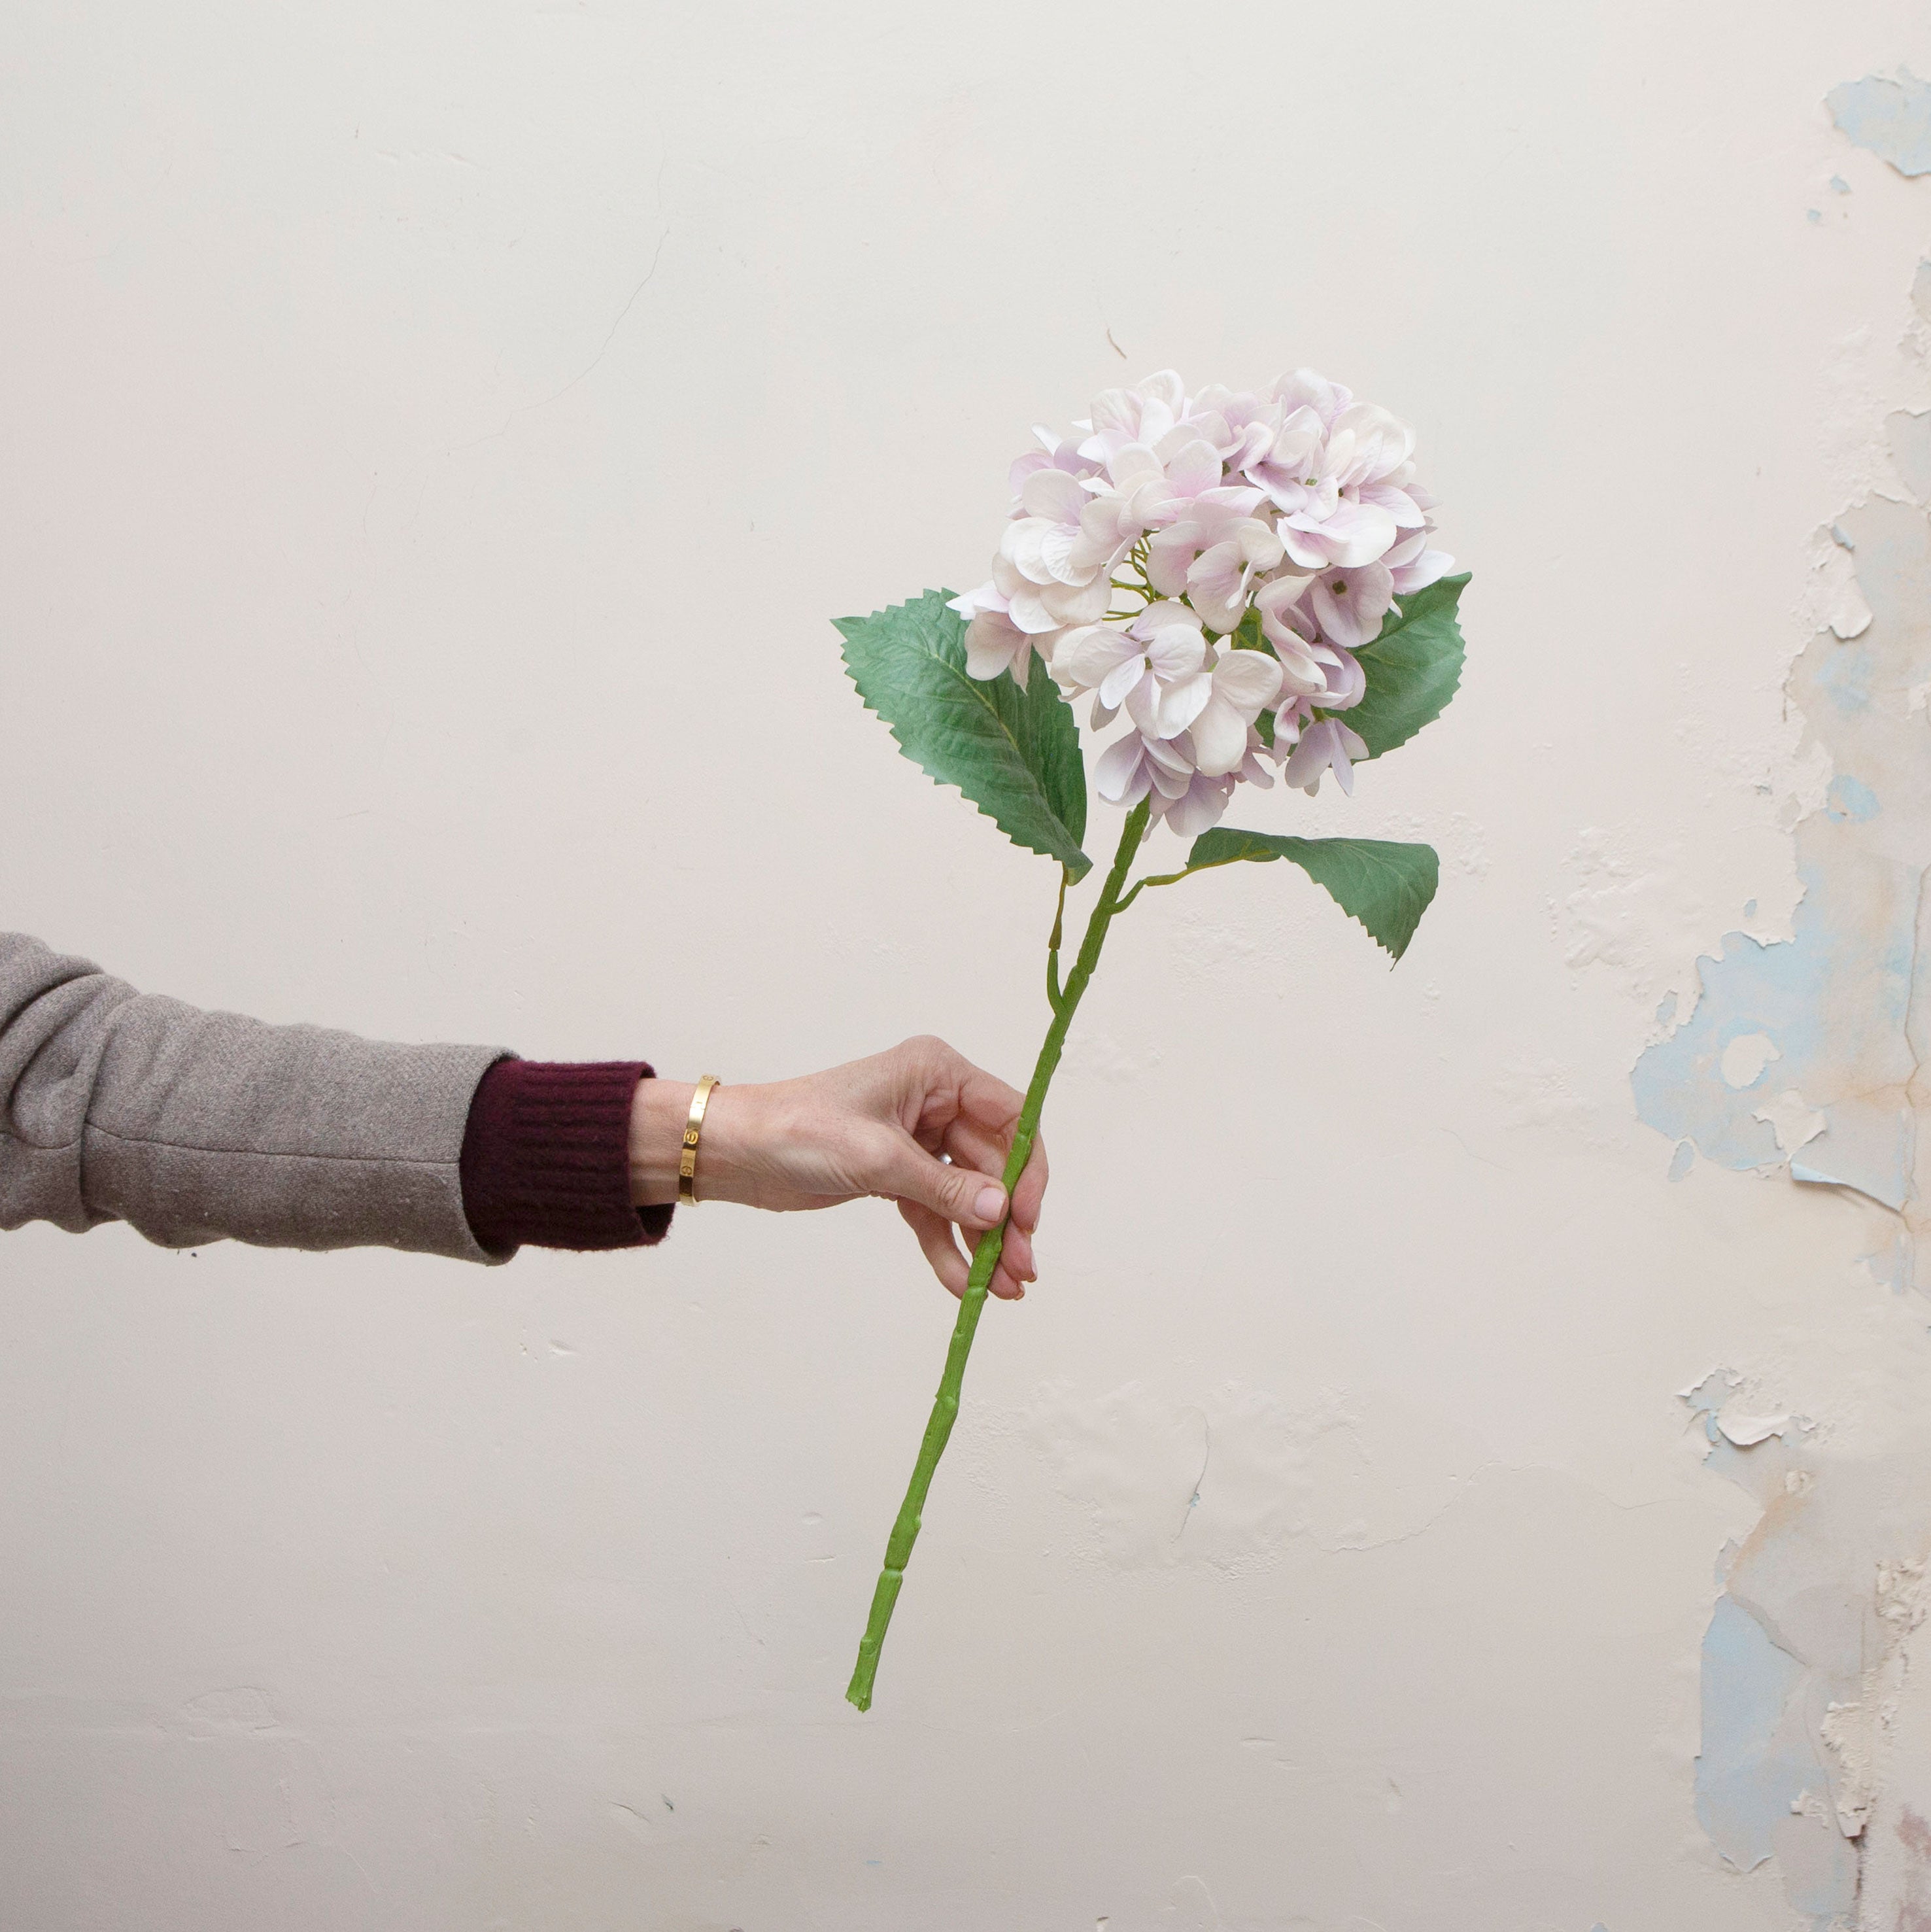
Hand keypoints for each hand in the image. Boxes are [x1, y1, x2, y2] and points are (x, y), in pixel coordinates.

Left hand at [629, 1037, 1045, 1300]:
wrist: (735, 1151)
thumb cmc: (798, 1130)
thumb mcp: (878, 1157)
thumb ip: (945, 1188)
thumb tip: (1001, 1211)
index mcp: (937, 1073)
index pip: (1009, 1117)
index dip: (1026, 1168)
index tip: (1029, 1217)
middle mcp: (934, 1102)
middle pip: (992, 1164)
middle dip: (1007, 1219)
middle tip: (1022, 1270)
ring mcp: (917, 1141)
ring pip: (966, 1196)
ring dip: (983, 1242)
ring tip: (1003, 1290)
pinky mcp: (895, 1176)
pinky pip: (934, 1213)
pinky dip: (947, 1248)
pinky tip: (963, 1285)